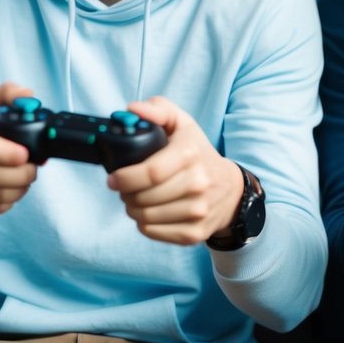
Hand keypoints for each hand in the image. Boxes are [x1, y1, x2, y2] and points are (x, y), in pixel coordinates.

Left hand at [106, 97, 244, 244]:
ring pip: (146, 217)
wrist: (231, 189)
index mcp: (190, 154)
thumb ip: (158, 109)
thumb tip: (132, 109)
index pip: (149, 173)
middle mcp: (197, 184)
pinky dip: (145, 224)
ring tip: (136, 199)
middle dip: (126, 194)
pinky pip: (154, 232)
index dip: (124, 177)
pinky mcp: (195, 233)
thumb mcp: (183, 124)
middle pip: (144, 198)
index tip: (113, 178)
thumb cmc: (198, 153)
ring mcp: (198, 211)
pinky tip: (149, 212)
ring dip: (132, 209)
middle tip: (125, 188)